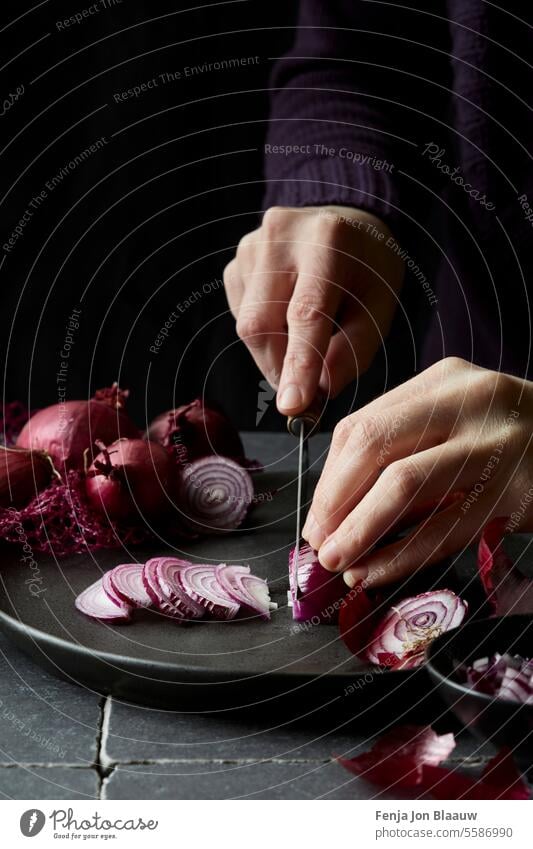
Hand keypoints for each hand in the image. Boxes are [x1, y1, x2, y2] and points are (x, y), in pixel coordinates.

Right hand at [223, 205, 403, 414]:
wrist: (344, 223)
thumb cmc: (366, 269)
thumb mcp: (378, 307)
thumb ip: (354, 350)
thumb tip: (321, 390)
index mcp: (328, 240)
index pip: (307, 312)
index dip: (299, 363)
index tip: (294, 405)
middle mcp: (282, 237)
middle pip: (262, 323)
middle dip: (280, 368)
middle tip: (302, 391)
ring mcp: (252, 246)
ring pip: (247, 325)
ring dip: (273, 353)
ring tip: (303, 344)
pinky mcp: (236, 261)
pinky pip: (240, 315)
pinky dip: (264, 334)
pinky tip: (287, 319)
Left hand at [302, 357, 532, 587]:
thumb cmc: (511, 443)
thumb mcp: (458, 426)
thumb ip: (405, 453)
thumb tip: (337, 514)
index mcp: (442, 380)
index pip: (362, 424)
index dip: (329, 478)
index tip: (317, 517)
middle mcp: (467, 401)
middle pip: (373, 444)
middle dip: (334, 501)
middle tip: (319, 543)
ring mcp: (495, 443)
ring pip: (403, 483)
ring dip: (360, 530)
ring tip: (339, 562)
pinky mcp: (518, 492)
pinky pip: (446, 527)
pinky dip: (403, 555)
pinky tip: (378, 572)